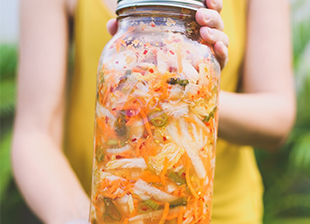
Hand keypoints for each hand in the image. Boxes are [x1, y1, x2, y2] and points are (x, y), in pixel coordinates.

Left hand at [107, 0, 227, 68]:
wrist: (175, 94)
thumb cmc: (161, 65)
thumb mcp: (145, 48)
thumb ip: (132, 36)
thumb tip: (111, 24)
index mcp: (191, 25)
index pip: (205, 6)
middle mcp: (204, 35)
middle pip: (216, 18)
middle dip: (212, 13)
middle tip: (200, 15)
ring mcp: (211, 51)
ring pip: (222, 35)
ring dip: (215, 31)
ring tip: (204, 32)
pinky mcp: (215, 67)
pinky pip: (224, 56)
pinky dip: (222, 50)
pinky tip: (216, 48)